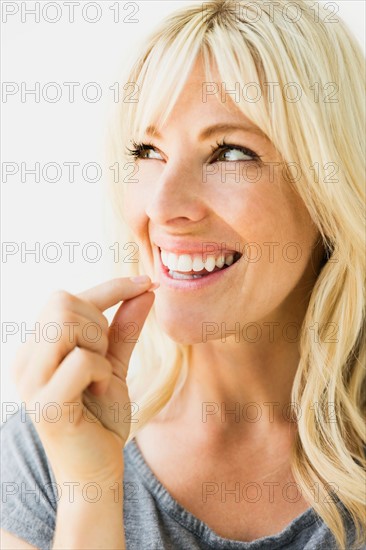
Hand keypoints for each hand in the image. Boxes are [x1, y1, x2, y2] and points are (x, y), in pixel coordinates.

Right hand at [13, 276, 157, 483]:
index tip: (145, 283)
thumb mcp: (113, 364)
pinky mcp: (47, 405)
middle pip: (62, 303)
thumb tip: (145, 291)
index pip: (64, 298)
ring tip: (100, 373)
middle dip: (97, 324)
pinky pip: (81, 361)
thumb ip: (124, 328)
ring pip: (64, 324)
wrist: (97, 472)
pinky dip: (102, 370)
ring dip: (96, 344)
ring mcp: (31, 384)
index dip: (108, 286)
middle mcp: (24, 362)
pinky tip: (101, 390)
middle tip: (104, 358)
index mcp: (35, 350)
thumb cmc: (101, 417)